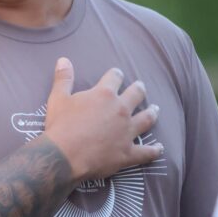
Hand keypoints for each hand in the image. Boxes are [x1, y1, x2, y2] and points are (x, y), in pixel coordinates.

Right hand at [43, 57, 161, 180]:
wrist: (65, 156)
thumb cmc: (60, 126)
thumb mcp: (58, 98)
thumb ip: (63, 78)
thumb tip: (63, 59)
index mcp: (104, 95)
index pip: (114, 77)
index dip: (115, 74)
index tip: (117, 74)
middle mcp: (120, 110)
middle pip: (136, 94)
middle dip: (139, 89)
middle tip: (141, 87)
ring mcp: (127, 132)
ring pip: (146, 119)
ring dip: (152, 113)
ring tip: (155, 109)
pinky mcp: (128, 152)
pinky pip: (146, 152)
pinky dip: (154, 150)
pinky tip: (159, 148)